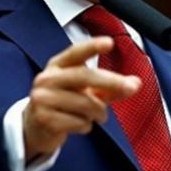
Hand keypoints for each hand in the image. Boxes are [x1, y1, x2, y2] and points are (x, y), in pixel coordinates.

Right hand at [23, 36, 140, 159]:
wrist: (34, 127)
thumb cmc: (64, 104)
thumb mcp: (83, 91)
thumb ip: (108, 87)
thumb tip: (136, 83)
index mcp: (57, 65)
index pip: (76, 52)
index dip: (92, 47)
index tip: (109, 42)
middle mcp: (47, 78)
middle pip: (84, 76)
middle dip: (111, 81)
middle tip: (132, 87)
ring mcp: (43, 98)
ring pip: (85, 104)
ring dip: (99, 113)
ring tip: (97, 116)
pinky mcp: (44, 118)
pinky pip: (79, 122)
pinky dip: (86, 126)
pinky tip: (79, 125)